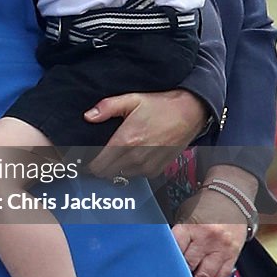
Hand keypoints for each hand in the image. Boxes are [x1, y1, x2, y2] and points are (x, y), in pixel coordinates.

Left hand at [84, 89, 207, 178]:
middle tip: (100, 156)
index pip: (98, 165)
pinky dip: (132, 169)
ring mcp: (147, 166)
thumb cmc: (160, 106)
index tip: (87, 159)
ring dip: (117, 168)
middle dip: (100, 167)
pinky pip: (136, 176)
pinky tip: (134, 155)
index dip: (89, 164)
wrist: (189, 113)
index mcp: (126, 140)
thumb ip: (107, 107)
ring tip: (120, 153)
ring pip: (120, 176)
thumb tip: (88, 116)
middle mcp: (136, 156)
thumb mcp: (132, 100)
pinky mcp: (156, 170)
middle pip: (107, 174)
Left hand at [172, 164, 255, 276]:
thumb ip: (176, 233)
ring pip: (205, 276)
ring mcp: (221, 249)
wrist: (231, 199)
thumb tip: (163, 252)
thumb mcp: (184, 213)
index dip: (166, 262)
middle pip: (189, 265)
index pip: (175, 249)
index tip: (158, 273)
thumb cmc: (204, 206)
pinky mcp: (232, 257)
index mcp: (191, 226)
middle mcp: (206, 239)